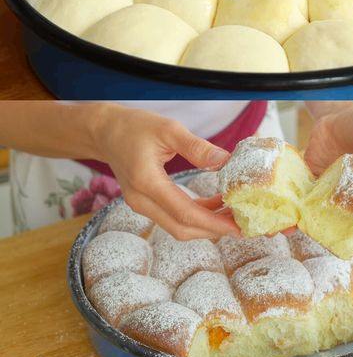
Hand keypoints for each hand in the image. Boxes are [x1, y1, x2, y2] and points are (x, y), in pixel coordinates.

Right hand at [92, 104, 239, 239]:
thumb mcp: (168, 129)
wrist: (105, 131)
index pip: (184, 213)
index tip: (237, 227)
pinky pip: (173, 216)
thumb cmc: (135, 126)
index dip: (213, 223)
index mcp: (147, 182)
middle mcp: (142, 201)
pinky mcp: (146, 203)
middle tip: (242, 225)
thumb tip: (226, 161)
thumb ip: (197, 147)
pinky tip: (215, 204)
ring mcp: (142, 205)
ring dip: (206, 224)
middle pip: (182, 228)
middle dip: (214, 230)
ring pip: (177, 226)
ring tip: (232, 213)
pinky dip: (195, 215)